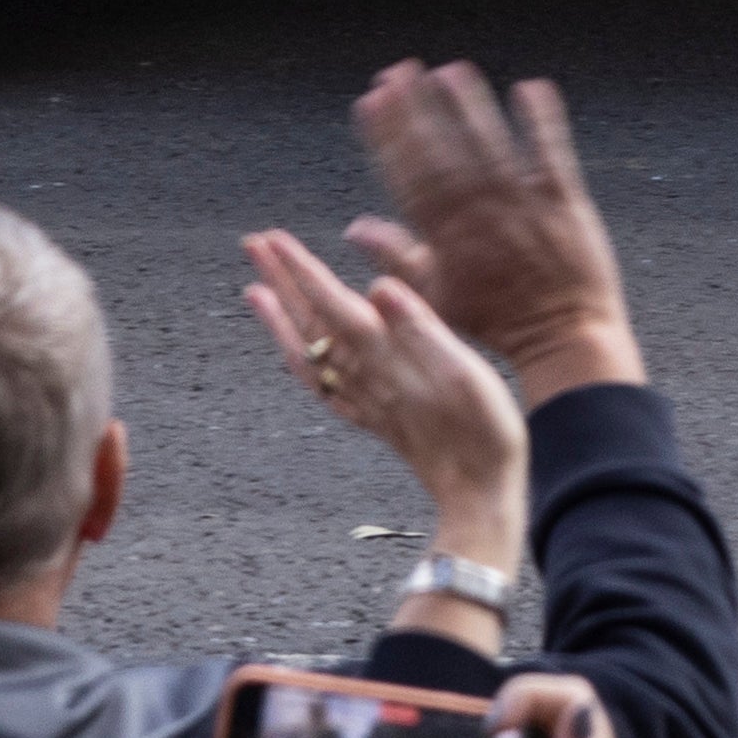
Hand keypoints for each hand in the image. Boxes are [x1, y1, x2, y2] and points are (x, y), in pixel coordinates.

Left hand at [243, 223, 532, 547]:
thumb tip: (379, 288)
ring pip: (309, 353)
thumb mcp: (467, 374)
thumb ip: (422, 329)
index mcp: (389, 360)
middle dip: (281, 282)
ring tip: (256, 290)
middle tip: (254, 245)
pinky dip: (299, 362)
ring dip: (281, 317)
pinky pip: (321, 386)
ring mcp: (366, 400)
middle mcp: (368, 378)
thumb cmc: (484, 435)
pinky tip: (292, 355)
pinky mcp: (373, 419)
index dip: (303, 272)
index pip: (334, 305)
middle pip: (312, 323)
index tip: (274, 240)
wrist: (480, 496)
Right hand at [353, 62, 650, 399]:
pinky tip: (530, 87)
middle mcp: (481, 216)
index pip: (408, 177)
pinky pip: (551, 153)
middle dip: (417, 109)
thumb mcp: (435, 297)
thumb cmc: (496, 320)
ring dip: (470, 107)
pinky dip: (540, 120)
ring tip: (451, 71)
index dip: (387, 136)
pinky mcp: (565, 201)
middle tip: (399, 70)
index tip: (371, 100)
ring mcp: (524, 205)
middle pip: (442, 153)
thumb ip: (396, 256)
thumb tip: (355, 228)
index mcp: (446, 238)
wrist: (563, 336)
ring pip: (491, 146)